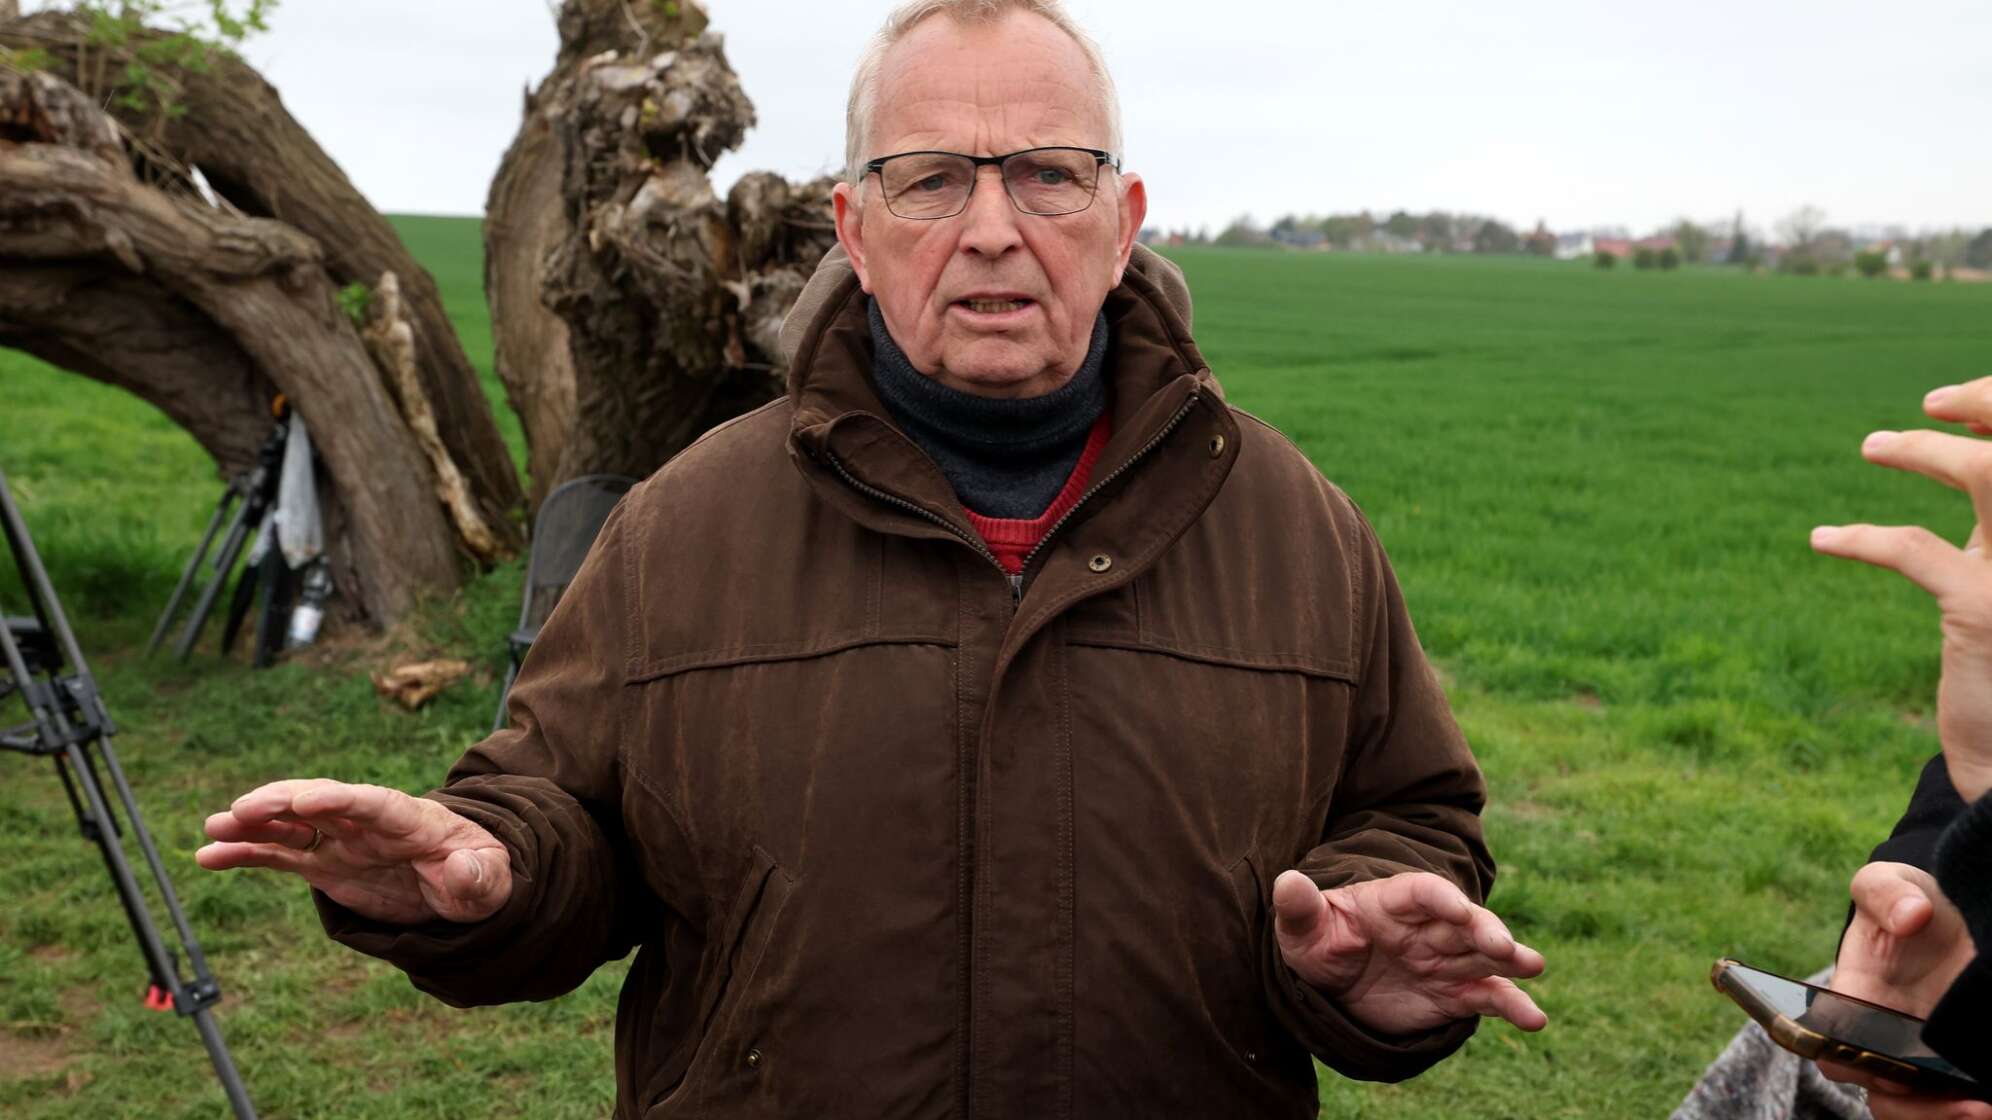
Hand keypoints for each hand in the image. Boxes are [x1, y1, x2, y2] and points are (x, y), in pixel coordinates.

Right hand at [197, 779, 512, 924]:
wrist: (465, 883)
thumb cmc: (482, 876)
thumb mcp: (491, 881)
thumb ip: (477, 876)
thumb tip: (462, 868)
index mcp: (413, 820)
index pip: (376, 803)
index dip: (342, 800)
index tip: (308, 799)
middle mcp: (369, 823)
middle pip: (323, 803)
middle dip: (284, 803)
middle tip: (244, 810)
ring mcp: (343, 840)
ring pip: (291, 824)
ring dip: (254, 823)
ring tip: (214, 828)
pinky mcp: (325, 862)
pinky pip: (280, 854)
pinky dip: (246, 853)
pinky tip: (208, 856)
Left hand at [1271, 870, 1545, 1035]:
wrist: (1332, 983)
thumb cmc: (1318, 943)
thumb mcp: (1302, 929)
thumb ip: (1299, 907)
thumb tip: (1286, 881)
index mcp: (1392, 901)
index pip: (1422, 892)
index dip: (1441, 898)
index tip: (1458, 908)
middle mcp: (1427, 927)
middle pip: (1464, 922)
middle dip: (1485, 930)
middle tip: (1504, 947)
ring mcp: (1444, 959)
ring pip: (1484, 956)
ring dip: (1511, 960)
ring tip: (1533, 966)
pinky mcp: (1454, 994)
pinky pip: (1487, 996)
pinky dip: (1513, 1005)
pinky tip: (1535, 1019)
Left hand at [1812, 375, 1991, 802]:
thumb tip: (1967, 445)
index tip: (1961, 403)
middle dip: (1991, 402)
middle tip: (1932, 402)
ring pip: (1990, 474)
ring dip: (1927, 451)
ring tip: (1873, 446)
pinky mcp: (1984, 611)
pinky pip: (1913, 549)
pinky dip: (1861, 538)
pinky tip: (1821, 539)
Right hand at [1820, 862, 1982, 1118]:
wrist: (1947, 914)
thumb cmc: (1909, 899)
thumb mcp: (1892, 883)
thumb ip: (1887, 892)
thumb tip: (1910, 916)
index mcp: (1852, 999)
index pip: (1831, 1047)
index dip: (1854, 1064)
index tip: (1894, 1067)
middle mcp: (1881, 1036)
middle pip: (1880, 1095)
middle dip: (1918, 1108)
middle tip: (1967, 1106)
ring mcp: (1918, 1055)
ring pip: (1914, 1108)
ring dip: (1943, 1116)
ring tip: (1986, 1110)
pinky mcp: (1954, 1062)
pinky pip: (1949, 1101)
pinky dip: (1964, 1109)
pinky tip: (1991, 1101)